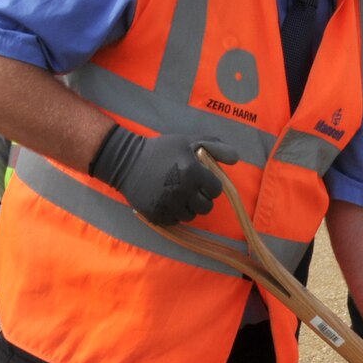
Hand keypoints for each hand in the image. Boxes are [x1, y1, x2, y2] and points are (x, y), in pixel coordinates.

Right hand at [90, 126, 237, 226]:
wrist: (126, 162)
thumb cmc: (161, 150)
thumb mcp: (188, 141)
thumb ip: (215, 147)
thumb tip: (236, 159)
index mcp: (192, 173)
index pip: (216, 190)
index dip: (210, 184)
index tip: (200, 179)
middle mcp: (182, 192)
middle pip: (206, 207)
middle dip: (201, 197)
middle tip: (188, 187)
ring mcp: (168, 206)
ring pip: (191, 216)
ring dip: (188, 206)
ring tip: (176, 192)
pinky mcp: (157, 216)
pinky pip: (175, 221)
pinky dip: (174, 213)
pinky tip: (165, 200)